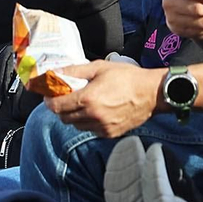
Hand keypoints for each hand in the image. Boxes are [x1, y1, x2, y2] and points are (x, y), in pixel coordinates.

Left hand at [46, 60, 163, 136]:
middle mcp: (93, 116)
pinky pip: (90, 130)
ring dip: (74, 116)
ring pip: (76, 125)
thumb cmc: (127, 77)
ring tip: (83, 103)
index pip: (56, 106)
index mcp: (88, 100)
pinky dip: (88, 122)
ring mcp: (103, 127)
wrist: (152, 93)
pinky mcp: (111, 133)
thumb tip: (55, 72)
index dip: (49, 100)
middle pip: (64, 118)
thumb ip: (74, 71)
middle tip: (66, 97)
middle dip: (61, 108)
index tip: (50, 95)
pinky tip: (96, 111)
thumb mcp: (98, 67)